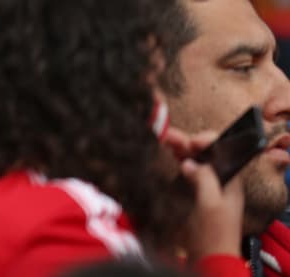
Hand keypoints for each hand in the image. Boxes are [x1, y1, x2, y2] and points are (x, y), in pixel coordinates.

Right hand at [164, 128, 245, 261]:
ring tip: (164, 139)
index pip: (223, 152)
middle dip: (187, 142)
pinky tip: (165, 157)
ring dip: (179, 150)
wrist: (209, 259)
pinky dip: (174, 163)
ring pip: (193, 162)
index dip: (208, 142)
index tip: (191, 142)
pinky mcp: (192, 196)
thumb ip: (204, 180)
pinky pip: (184, 174)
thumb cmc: (215, 233)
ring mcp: (205, 189)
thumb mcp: (211, 204)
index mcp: (230, 181)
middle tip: (168, 135)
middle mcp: (218, 182)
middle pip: (204, 155)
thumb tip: (189, 163)